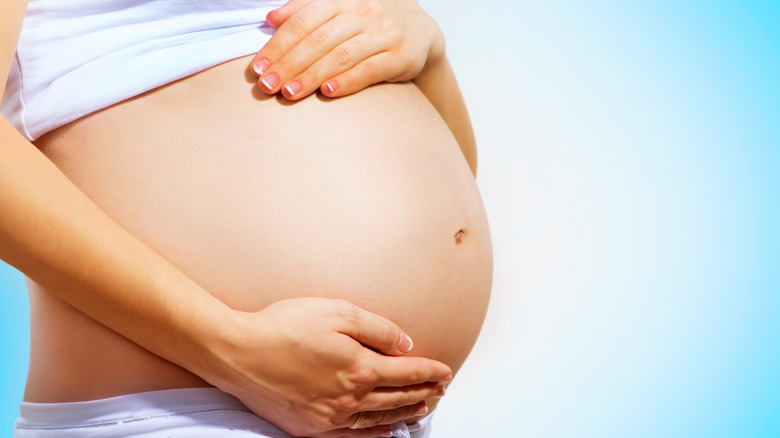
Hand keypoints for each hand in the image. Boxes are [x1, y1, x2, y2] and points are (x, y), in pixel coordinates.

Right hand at [209, 297, 450, 436]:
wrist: (239, 352)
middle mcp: (351, 397)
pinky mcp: (310, 427)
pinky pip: (353, 435)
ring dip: (405, 413)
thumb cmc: (285, 325)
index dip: (430, 372)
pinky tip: (387, 430)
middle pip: (398, 397)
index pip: (407, 372)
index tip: (446, 371)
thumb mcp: (338, 312)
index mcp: (360, 367)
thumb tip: (406, 345)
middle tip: (441, 390)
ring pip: (379, 418)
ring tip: (423, 408)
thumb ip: (378, 329)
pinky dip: (375, 433)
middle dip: (424, 392)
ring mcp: (330, 417)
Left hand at [249, 0, 444, 99]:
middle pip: (318, 40)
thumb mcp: (340, 10)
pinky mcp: (401, 56)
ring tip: (289, 93)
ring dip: (311, 76)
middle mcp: (364, 12)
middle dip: (289, 64)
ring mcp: (384, 33)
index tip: (257, 67)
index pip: (302, 21)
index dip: (278, 45)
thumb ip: (305, 11)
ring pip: (341, 56)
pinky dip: (347, 81)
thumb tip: (271, 18)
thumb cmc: (368, 24)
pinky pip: (369, 70)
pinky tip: (327, 92)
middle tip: (267, 85)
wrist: (420, 32)